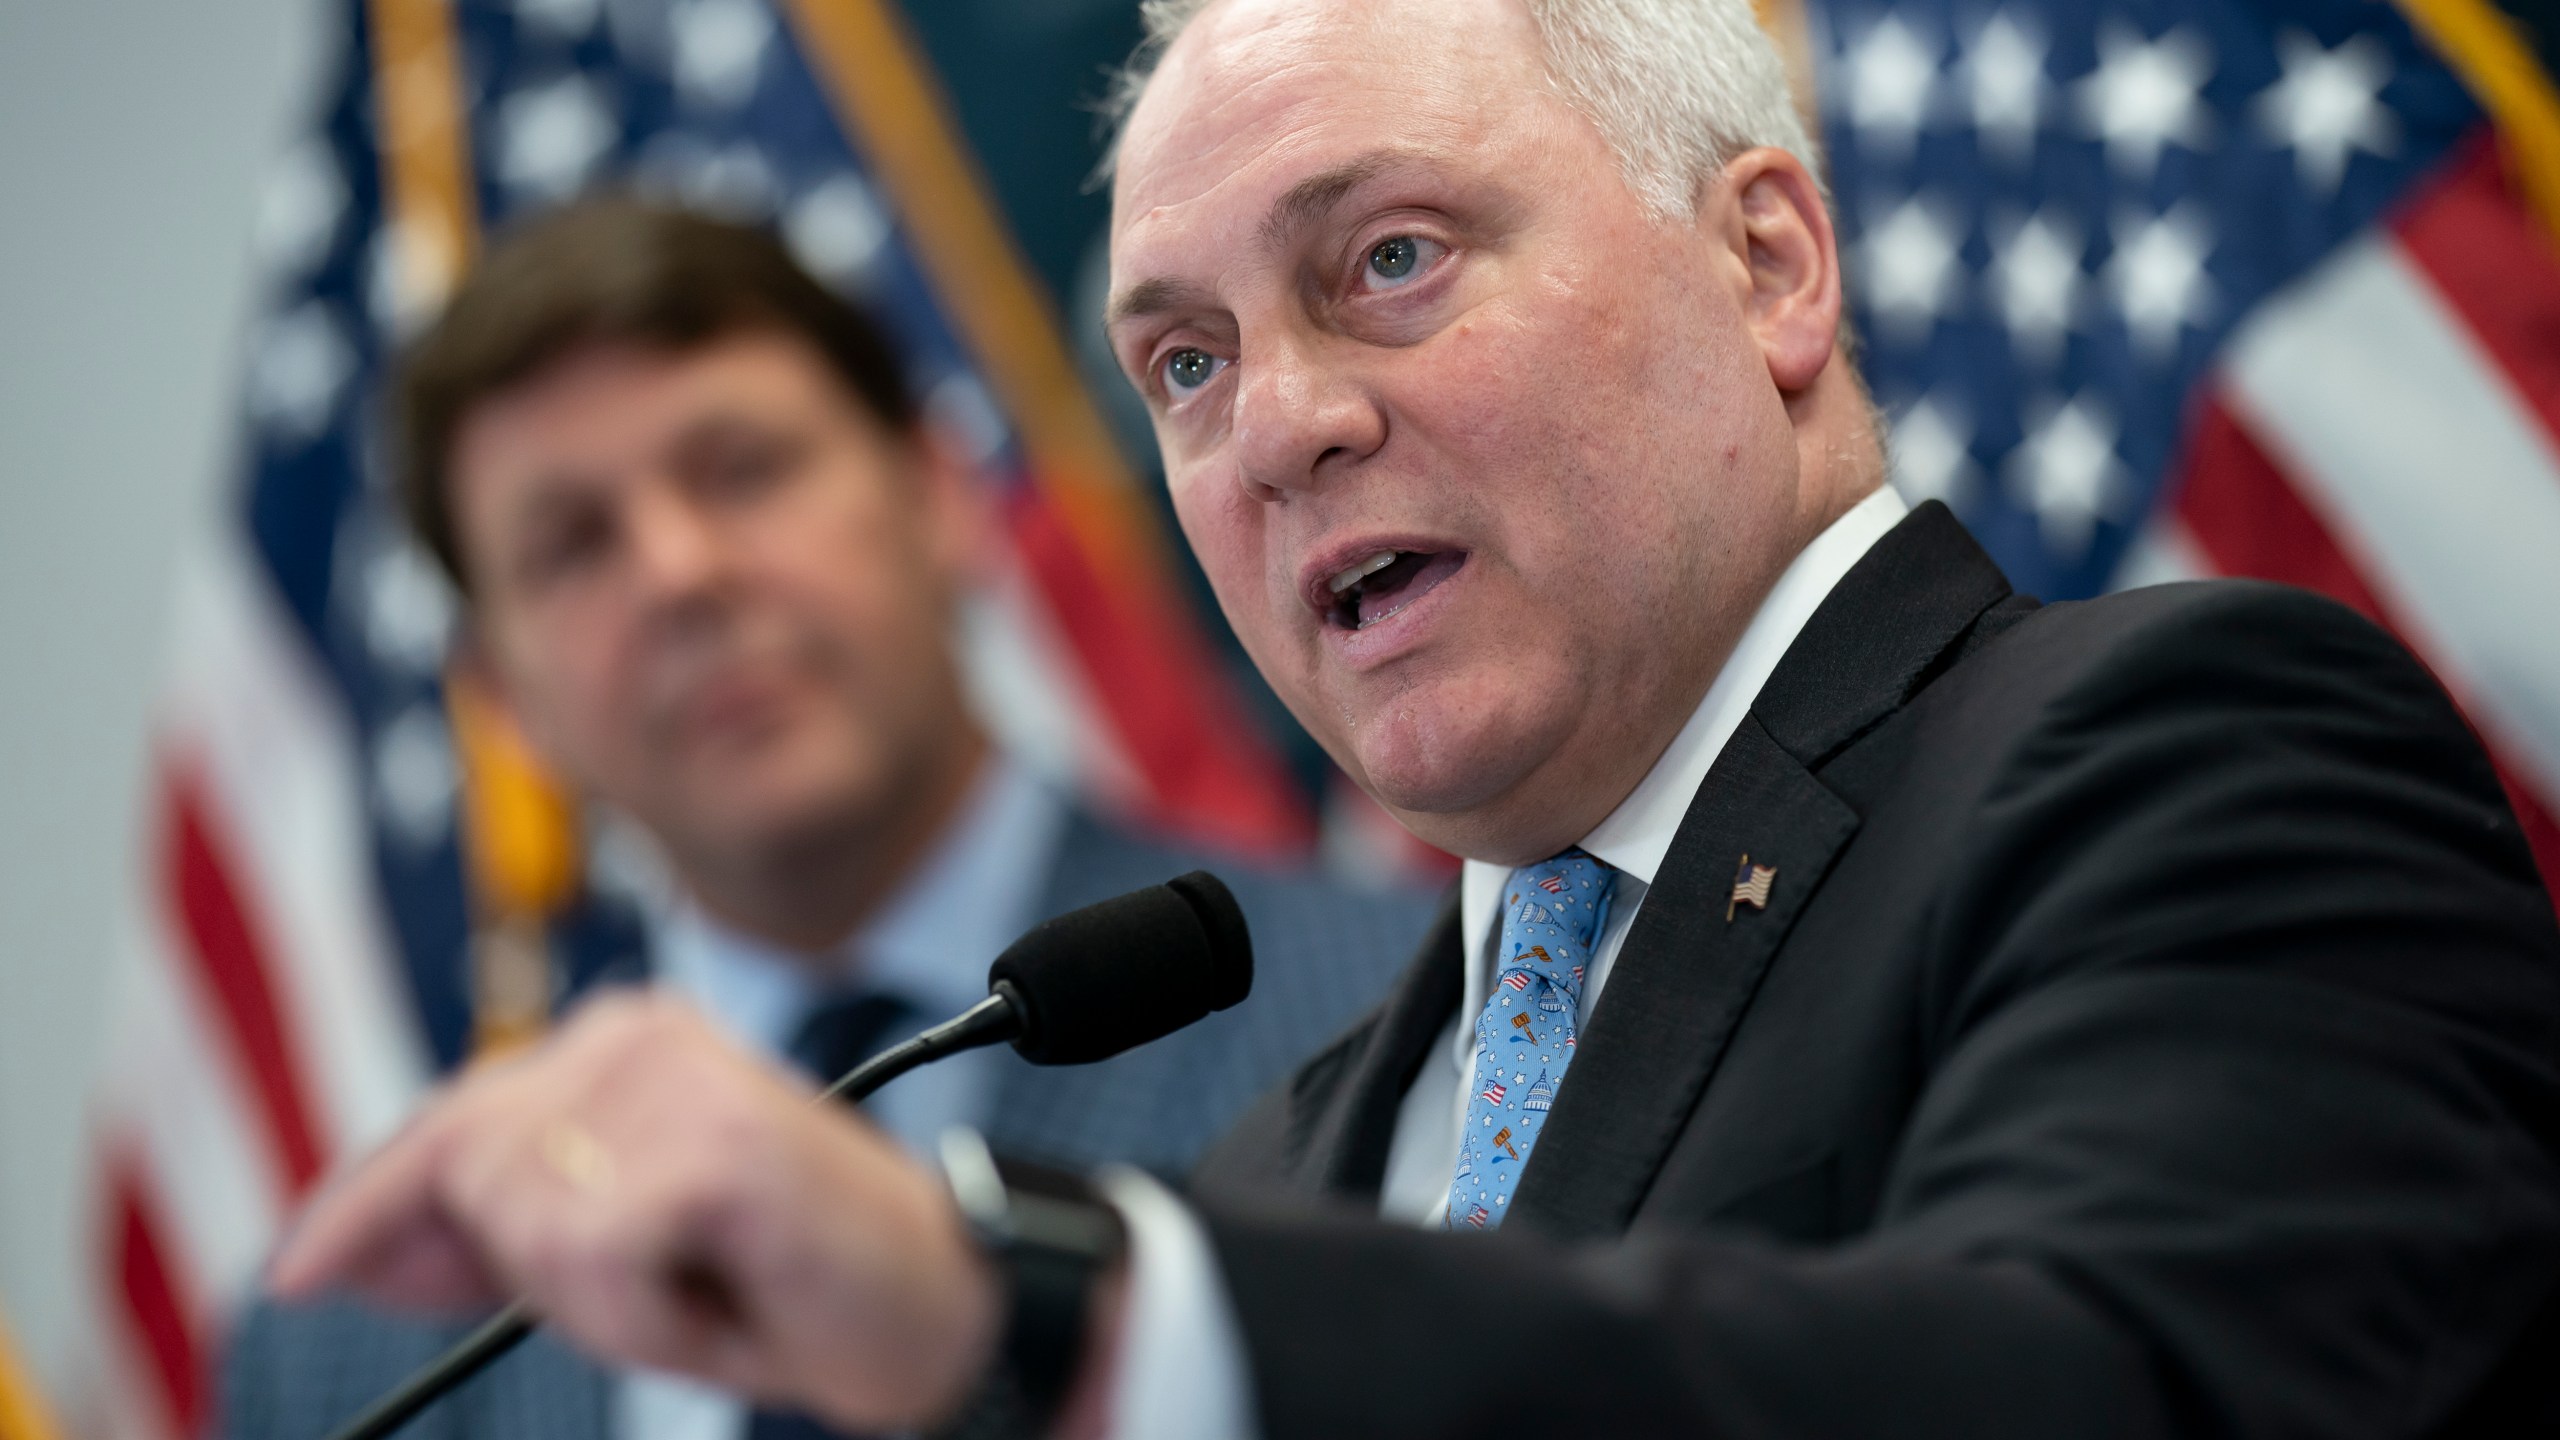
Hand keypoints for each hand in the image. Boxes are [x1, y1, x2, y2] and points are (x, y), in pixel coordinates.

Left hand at [267, 991, 1000, 1431]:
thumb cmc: (787, 1277)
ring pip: (522, 1225)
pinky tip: (723, 1307)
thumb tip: (346, 1247)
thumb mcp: (617, 1250)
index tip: (301, 1266)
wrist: (942, 1308)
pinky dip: (647, 1321)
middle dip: (529, 1272)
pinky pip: (590, 1263)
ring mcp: (678, 1082)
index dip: (365, 1203)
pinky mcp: (714, 1144)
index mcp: (620, 1039)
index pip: (450, 1117)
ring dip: (601, 1304)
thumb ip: (494, 1228)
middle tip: (660, 1294)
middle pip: (465, 1173)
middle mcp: (639, 1035)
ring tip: (703, 1291)